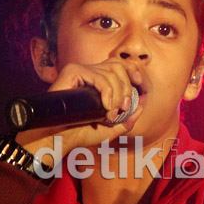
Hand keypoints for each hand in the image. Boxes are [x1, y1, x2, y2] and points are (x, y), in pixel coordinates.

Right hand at [16, 57, 144, 155]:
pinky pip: (98, 76)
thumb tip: (142, 103)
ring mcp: (81, 70)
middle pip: (119, 65)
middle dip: (128, 87)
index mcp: (98, 80)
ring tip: (111, 114)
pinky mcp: (72, 71)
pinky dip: (107, 92)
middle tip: (125, 108)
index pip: (121, 65)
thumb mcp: (111, 127)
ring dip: (117, 95)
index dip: (134, 73)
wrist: (60, 138)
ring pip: (111, 72)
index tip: (143, 88)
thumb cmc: (81, 132)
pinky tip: (105, 107)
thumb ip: (128, 118)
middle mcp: (90, 72)